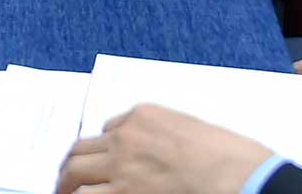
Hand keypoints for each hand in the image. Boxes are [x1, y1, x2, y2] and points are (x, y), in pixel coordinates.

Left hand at [56, 104, 271, 193]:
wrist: (238, 177)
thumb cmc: (228, 156)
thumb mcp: (190, 128)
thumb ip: (160, 133)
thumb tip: (145, 149)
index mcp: (143, 115)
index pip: (108, 129)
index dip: (102, 148)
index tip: (100, 159)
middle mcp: (125, 137)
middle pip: (82, 149)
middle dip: (71, 165)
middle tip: (68, 178)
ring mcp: (121, 167)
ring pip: (75, 172)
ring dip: (66, 184)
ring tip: (64, 193)